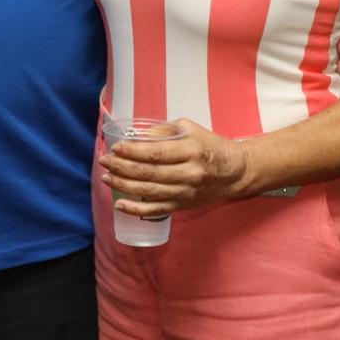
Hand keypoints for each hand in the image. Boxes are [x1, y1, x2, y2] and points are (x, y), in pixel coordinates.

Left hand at [98, 118, 248, 216]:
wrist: (236, 172)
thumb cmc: (210, 146)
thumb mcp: (191, 129)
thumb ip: (164, 131)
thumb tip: (137, 137)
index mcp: (191, 151)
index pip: (156, 153)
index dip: (132, 151)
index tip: (116, 148)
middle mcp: (189, 173)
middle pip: (148, 173)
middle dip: (121, 167)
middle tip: (104, 161)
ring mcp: (186, 192)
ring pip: (149, 192)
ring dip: (123, 185)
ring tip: (106, 177)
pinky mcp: (183, 205)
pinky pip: (156, 210)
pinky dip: (136, 210)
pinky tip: (119, 204)